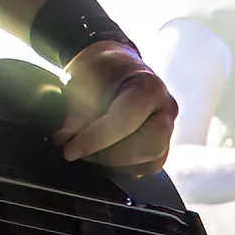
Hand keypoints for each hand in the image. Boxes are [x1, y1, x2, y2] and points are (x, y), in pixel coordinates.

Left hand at [52, 41, 176, 175]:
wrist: (113, 65)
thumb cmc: (98, 70)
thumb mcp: (80, 79)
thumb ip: (75, 111)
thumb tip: (66, 140)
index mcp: (148, 86)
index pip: (127, 118)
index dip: (96, 138)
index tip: (70, 149)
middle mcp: (165, 108)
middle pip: (147, 145)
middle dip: (109, 154)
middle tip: (78, 150)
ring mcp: (168, 128)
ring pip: (149, 161)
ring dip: (114, 164)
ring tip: (89, 152)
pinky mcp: (162, 145)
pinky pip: (148, 167)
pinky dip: (124, 168)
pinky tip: (103, 157)